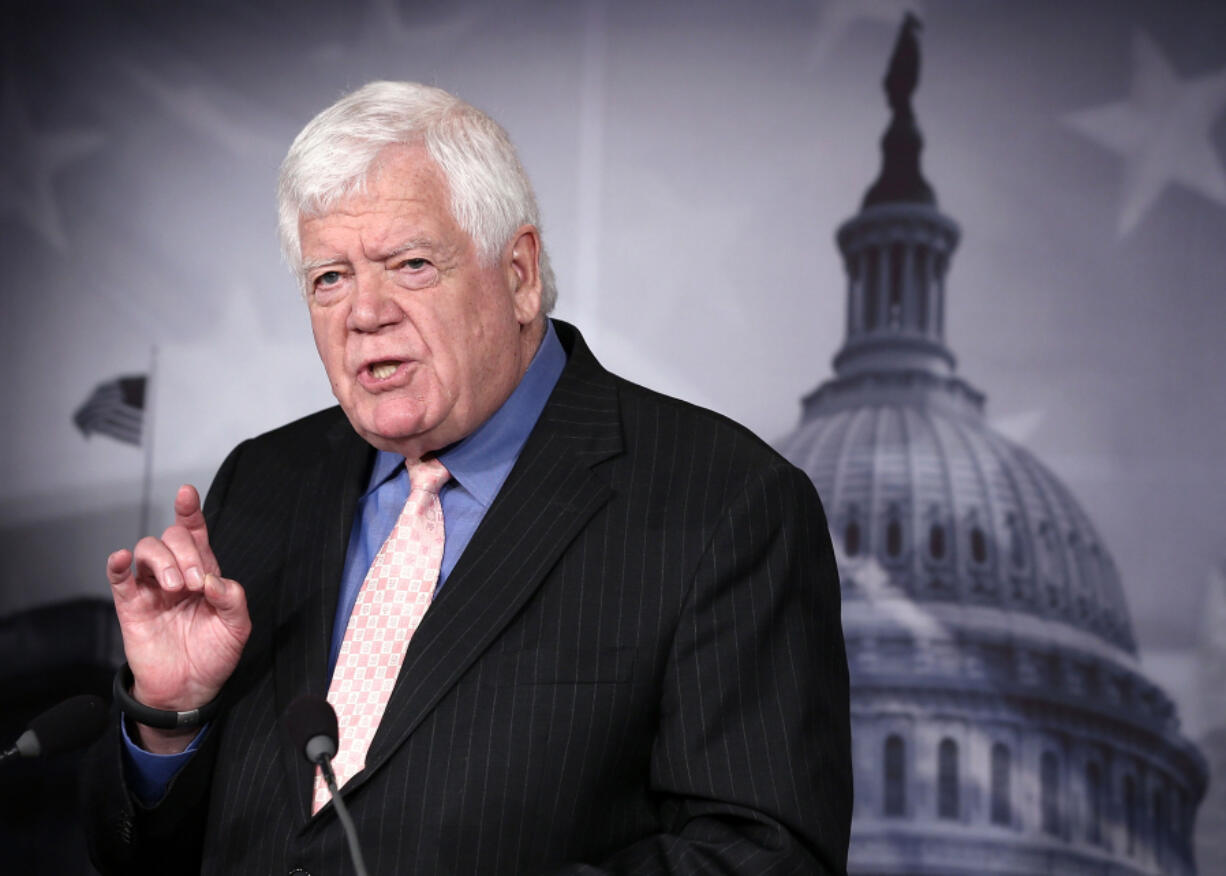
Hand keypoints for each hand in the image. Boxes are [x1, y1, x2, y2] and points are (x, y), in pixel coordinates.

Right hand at [107, 485, 250, 751]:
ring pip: (147, 550)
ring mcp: (152, 588)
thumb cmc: (214, 655)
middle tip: (194, 583)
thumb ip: (232, 600)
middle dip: (185, 552)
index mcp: (204, 573)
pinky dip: (117, 565)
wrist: (189, 689)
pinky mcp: (130, 605)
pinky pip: (119, 578)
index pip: (196, 534)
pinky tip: (121, 559)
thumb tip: (213, 581)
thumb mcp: (237, 628)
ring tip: (175, 586)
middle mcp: (177, 574)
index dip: (190, 512)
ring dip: (162, 560)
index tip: (186, 494)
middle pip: (173, 538)